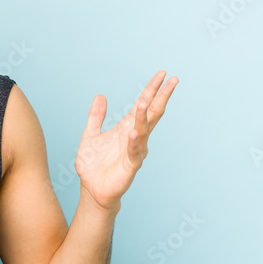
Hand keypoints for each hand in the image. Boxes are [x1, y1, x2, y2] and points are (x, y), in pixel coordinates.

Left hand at [75, 70, 178, 210]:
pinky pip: (134, 152)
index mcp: (126, 128)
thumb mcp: (90, 135)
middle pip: (151, 114)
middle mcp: (135, 137)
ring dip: (143, 116)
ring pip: (144, 130)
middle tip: (172, 80)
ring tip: (143, 102)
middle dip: (161, 96)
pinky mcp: (130, 166)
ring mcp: (135, 151)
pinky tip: (134, 133)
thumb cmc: (93, 165)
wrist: (92, 189)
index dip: (151, 90)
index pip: (143, 105)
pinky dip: (134, 142)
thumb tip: (100, 96)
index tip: (161, 74)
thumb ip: (96, 117)